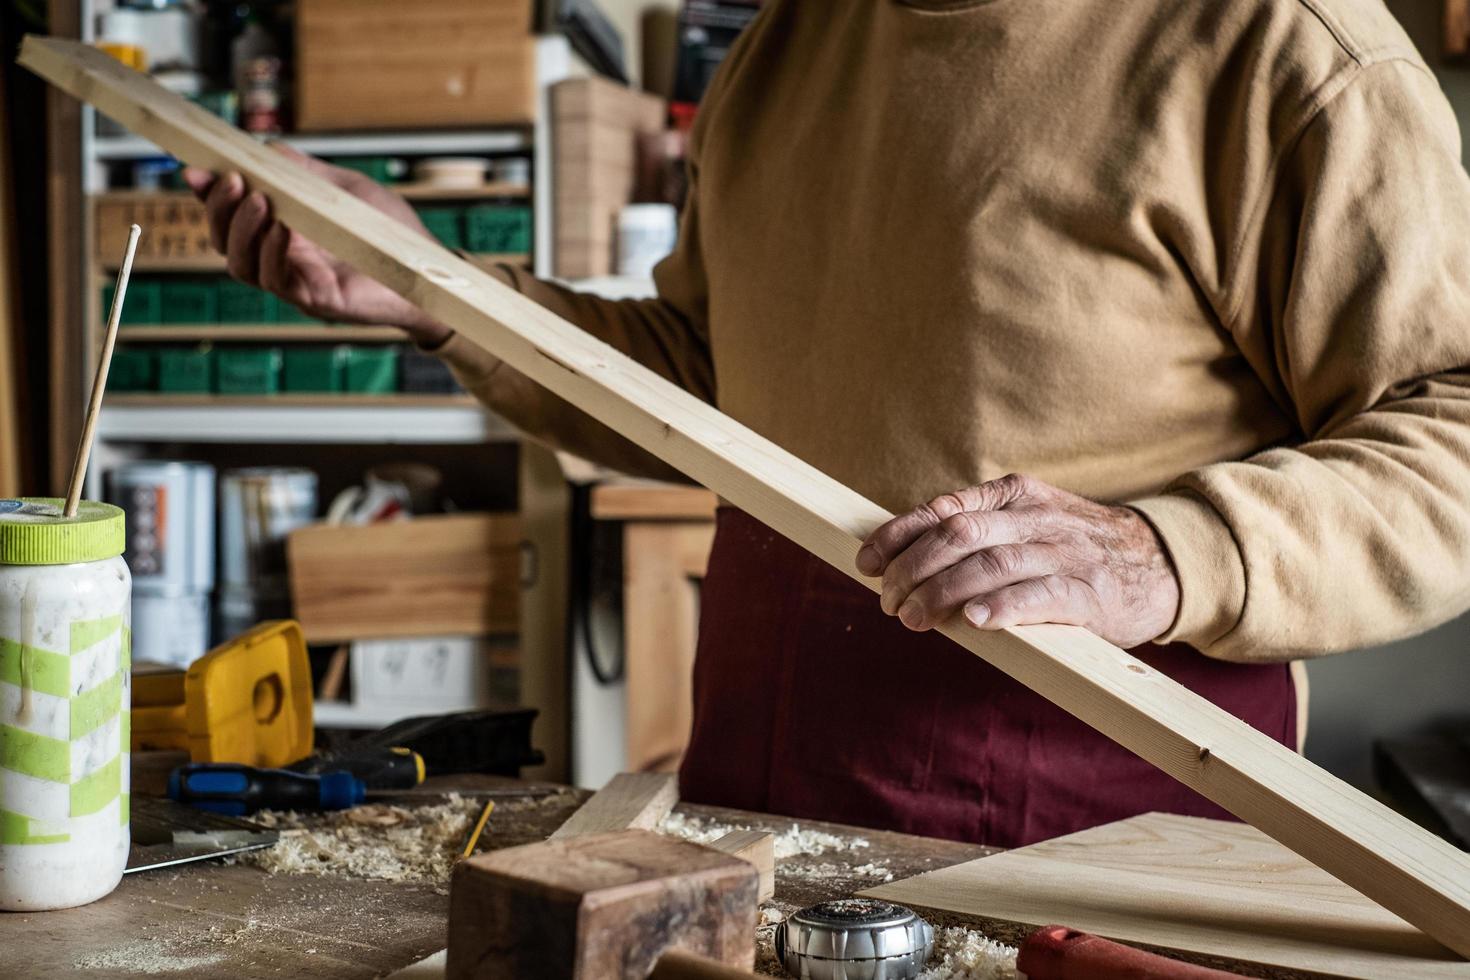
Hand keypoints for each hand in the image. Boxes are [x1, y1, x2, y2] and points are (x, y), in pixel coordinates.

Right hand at [182, 146, 451, 346]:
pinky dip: (273, 253)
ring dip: (241, 230)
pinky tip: (284, 229)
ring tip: (258, 200)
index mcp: (283, 228)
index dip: (208, 194)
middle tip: (232, 180)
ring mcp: (295, 280)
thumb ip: (305, 172)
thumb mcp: (344, 190)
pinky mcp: (314, 299)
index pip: (231, 214)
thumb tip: (264, 148)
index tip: (196, 169)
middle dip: (218, 209)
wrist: (429, 268)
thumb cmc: (391, 231)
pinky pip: (277, 280)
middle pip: (224, 240)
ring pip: (241, 263)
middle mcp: (281, 257)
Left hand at [855, 474, 1180, 647]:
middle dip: (913, 567)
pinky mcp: (1089, 593)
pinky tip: (974, 621)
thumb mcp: (1028, 520)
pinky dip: (1002, 607)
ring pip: (992, 563)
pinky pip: (1040, 596)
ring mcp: (1065, 554)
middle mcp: (1038, 518)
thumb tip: (903, 552)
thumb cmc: (1075, 548)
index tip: (865, 561)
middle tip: (888, 601)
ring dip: (943, 592)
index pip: (944, 508)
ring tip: (913, 618)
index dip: (898, 534)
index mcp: (1016, 495)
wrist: (1162, 563)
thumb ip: (976, 528)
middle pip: (960, 533)